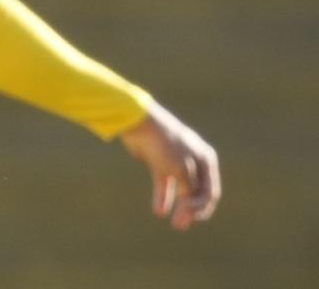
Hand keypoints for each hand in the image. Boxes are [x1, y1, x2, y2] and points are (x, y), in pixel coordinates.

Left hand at [118, 100, 219, 229]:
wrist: (140, 124)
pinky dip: (163, 197)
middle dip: (190, 210)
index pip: (210, 192)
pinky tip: (159, 211)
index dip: (201, 209)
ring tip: (175, 224)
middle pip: (197, 192)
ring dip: (179, 206)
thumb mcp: (182, 170)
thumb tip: (191, 206)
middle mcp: (195, 162)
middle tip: (179, 226)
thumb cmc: (165, 145)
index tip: (188, 218)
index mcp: (207, 161)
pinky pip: (165, 184)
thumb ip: (189, 189)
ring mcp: (177, 162)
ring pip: (181, 190)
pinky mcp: (159, 163)